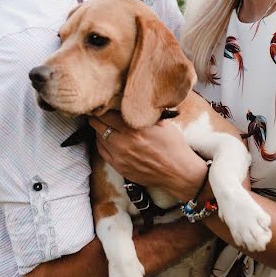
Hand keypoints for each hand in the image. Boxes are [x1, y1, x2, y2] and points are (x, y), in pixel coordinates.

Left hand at [89, 111, 207, 200]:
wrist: (178, 172)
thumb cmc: (173, 146)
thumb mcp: (162, 123)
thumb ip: (144, 115)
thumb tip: (131, 104)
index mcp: (134, 129)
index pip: (107, 114)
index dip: (104, 107)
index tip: (104, 104)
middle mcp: (123, 143)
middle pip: (99, 125)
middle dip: (98, 117)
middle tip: (98, 111)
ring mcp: (120, 157)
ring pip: (98, 138)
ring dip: (98, 129)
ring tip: (101, 123)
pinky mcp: (119, 168)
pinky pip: (102, 152)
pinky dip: (101, 143)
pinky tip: (105, 138)